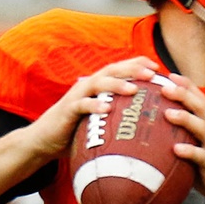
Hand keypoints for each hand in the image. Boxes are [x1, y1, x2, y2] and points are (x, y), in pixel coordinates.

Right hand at [33, 57, 159, 158]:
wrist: (45, 139)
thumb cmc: (77, 129)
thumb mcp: (100, 120)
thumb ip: (118, 116)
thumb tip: (147, 124)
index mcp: (99, 85)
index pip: (120, 68)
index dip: (138, 64)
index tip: (158, 67)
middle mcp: (88, 85)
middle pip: (112, 71)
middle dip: (133, 69)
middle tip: (152, 74)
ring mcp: (78, 96)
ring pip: (99, 84)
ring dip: (117, 85)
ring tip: (133, 90)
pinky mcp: (67, 110)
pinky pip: (82, 105)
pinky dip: (94, 106)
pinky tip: (107, 109)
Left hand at [158, 74, 204, 203]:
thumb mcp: (197, 150)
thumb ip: (181, 139)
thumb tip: (153, 134)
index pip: (199, 99)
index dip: (186, 85)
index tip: (168, 74)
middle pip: (201, 106)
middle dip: (183, 93)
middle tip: (164, 86)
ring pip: (202, 127)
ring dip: (185, 118)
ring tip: (167, 113)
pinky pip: (202, 157)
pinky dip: (189, 151)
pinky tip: (176, 149)